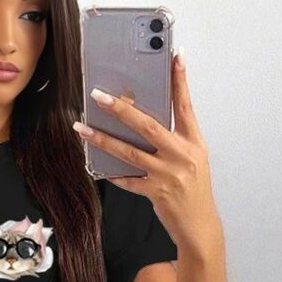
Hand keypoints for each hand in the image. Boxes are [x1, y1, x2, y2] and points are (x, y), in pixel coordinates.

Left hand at [74, 53, 223, 253]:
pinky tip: (98, 166)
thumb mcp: (192, 158)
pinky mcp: (156, 192)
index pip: (185, 105)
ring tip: (82, 128)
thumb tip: (142, 119)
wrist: (199, 225)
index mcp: (193, 142)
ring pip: (130, 152)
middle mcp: (182, 155)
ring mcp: (169, 174)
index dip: (180, 80)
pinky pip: (128, 180)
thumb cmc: (193, 189)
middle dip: (121, 109)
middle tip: (99, 96)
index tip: (174, 56)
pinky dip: (113, 173)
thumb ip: (173, 138)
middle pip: (148, 125)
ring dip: (103, 139)